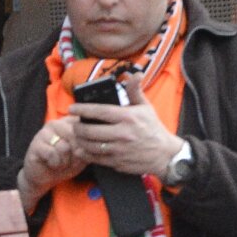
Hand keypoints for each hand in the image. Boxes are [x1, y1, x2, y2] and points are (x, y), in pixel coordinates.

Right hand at [18, 119, 86, 210]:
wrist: (46, 178)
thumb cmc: (65, 164)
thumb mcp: (81, 156)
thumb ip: (86, 148)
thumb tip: (84, 146)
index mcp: (69, 122)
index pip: (84, 128)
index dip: (86, 146)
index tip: (79, 154)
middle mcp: (56, 123)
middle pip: (75, 136)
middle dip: (75, 154)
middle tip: (69, 161)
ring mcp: (44, 132)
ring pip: (64, 147)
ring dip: (64, 161)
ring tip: (59, 163)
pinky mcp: (36, 144)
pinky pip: (52, 154)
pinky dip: (55, 163)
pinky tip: (51, 164)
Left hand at [65, 75, 183, 180]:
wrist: (164, 154)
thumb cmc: (153, 128)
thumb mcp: (146, 107)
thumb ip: (135, 91)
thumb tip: (135, 74)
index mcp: (127, 117)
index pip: (100, 111)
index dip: (83, 109)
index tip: (72, 108)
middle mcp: (122, 134)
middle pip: (91, 131)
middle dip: (77, 128)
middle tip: (74, 125)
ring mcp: (119, 150)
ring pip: (90, 146)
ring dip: (79, 141)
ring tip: (76, 136)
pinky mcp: (117, 162)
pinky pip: (95, 159)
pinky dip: (85, 154)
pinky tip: (81, 149)